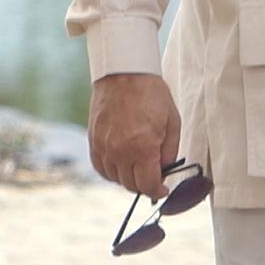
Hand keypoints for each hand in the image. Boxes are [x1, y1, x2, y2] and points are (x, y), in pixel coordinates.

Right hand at [89, 73, 182, 196]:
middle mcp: (119, 151)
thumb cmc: (150, 94)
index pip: (147, 185)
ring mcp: (103, 146)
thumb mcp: (172, 123)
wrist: (124, 72)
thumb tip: (164, 172)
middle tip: (153, 176)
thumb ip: (169, 152)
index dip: (157, 191)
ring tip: (138, 166)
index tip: (162, 189)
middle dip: (144, 185)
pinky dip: (111, 171)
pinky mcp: (93, 140)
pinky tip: (122, 163)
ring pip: (114, 178)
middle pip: (130, 185)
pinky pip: (101, 167)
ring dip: (128, 178)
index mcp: (142, 147)